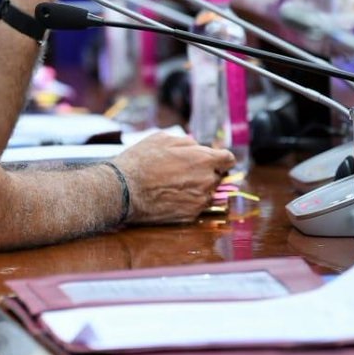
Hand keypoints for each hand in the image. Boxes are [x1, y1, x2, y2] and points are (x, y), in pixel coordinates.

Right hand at [110, 133, 233, 225]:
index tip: (211, 160)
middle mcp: (207, 181)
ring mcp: (201, 200)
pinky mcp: (191, 215)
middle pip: (218, 176)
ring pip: (208, 192)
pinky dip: (188, 201)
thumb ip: (186, 142)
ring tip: (175, 185)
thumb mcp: (161, 139)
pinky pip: (197, 206)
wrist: (124, 190)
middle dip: (206, 173)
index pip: (228, 159)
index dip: (220, 158)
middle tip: (185, 172)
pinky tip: (171, 196)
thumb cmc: (141, 161)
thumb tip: (196, 146)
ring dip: (198, 188)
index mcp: (204, 159)